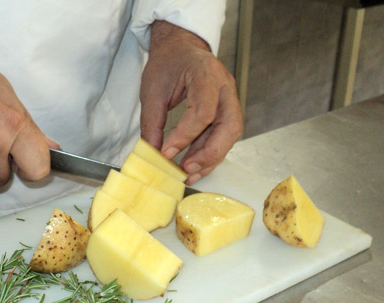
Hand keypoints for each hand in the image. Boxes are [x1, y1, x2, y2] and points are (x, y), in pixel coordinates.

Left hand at [140, 20, 242, 184]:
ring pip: (229, 135)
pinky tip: (193, 166)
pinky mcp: (227, 111)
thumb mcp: (152, 90)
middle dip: (208, 153)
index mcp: (207, 74)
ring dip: (210, 158)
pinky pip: (223, 137)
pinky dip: (209, 153)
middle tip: (186, 169)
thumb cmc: (168, 63)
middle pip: (229, 126)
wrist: (181, 49)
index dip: (186, 136)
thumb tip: (153, 153)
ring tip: (187, 173)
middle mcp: (225, 87)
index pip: (203, 111)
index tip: (167, 152)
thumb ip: (152, 122)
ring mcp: (230, 99)